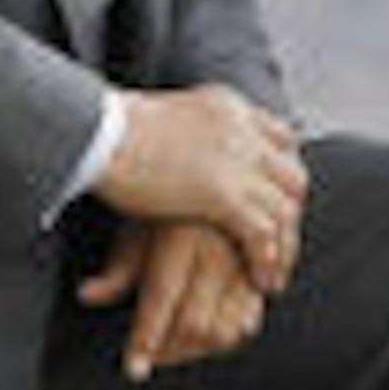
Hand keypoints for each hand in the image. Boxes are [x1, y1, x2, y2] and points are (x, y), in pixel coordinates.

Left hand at [76, 218, 269, 380]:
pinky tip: (204, 335)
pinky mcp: (264, 275)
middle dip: (169, 351)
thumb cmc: (170, 210)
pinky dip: (226, 337)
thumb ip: (118, 269)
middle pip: (196, 325)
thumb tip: (86, 296)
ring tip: (172, 347)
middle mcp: (218, 251)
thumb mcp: (138, 230)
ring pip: (227, 331)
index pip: (162, 301)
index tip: (134, 370)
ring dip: (196, 350)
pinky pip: (250, 320)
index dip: (146, 340)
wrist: (224, 181)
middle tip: (149, 355)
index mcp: (182, 237)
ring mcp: (246, 265)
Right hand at [91, 85, 304, 289]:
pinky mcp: (223, 194)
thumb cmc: (106, 127)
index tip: (275, 195)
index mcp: (228, 107)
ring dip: (285, 246)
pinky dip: (266, 261)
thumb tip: (171, 144)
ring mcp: (237, 161)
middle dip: (291, 212)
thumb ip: (182, 131)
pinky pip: (261, 235)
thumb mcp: (163, 116)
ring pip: (283, 210)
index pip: (279, 135)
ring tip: (275, 275)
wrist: (97, 131)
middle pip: (291, 175)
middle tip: (283, 242)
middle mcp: (242, 131)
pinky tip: (260, 281)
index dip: (281, 168)